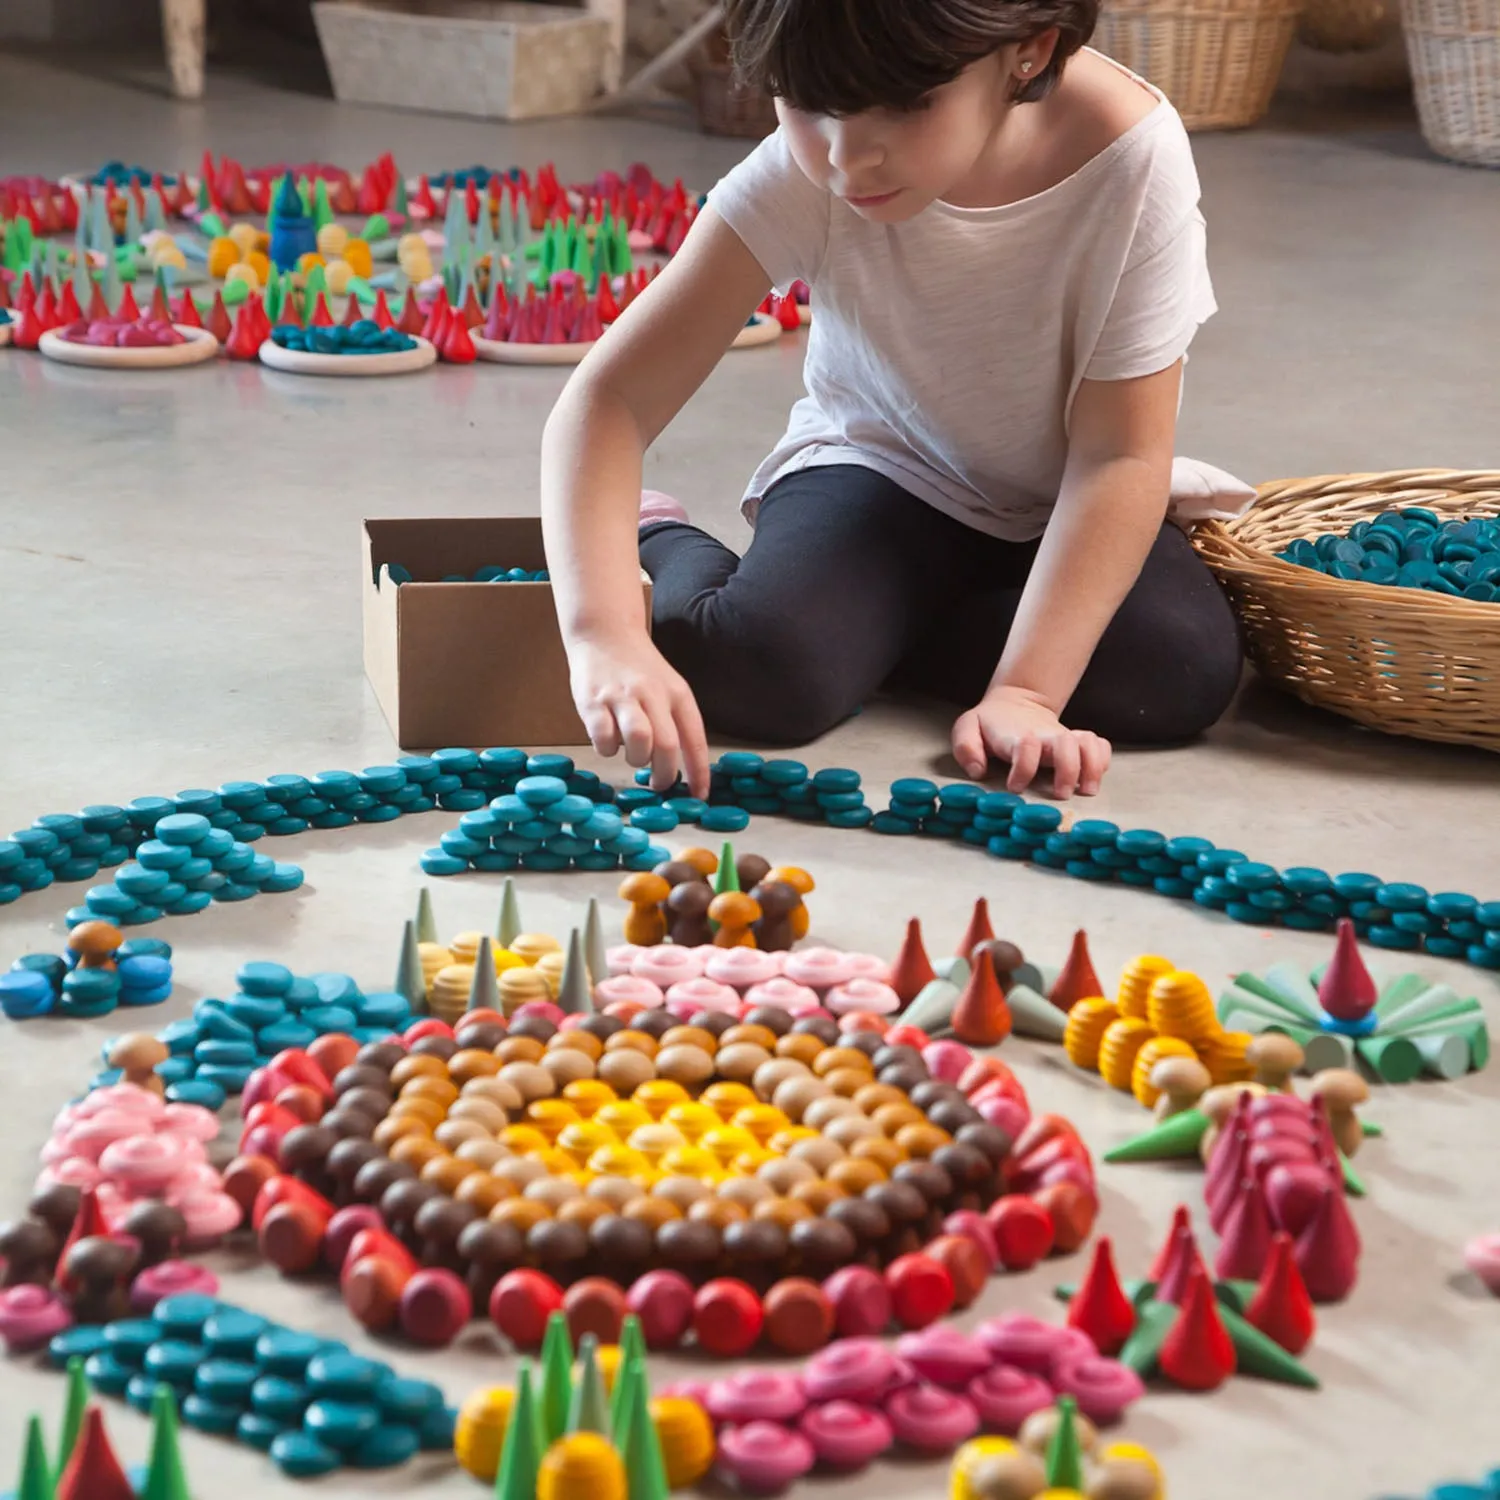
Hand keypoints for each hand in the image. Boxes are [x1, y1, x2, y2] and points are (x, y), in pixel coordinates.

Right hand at [569, 634, 710, 797]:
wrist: (605, 633)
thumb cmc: (639, 670)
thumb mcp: (668, 689)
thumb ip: (675, 723)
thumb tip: (682, 767)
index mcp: (677, 694)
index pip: (695, 739)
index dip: (699, 772)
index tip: (699, 797)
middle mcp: (652, 694)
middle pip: (667, 745)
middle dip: (664, 774)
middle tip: (658, 783)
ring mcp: (622, 696)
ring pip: (639, 741)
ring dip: (636, 759)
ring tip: (632, 755)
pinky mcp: (593, 700)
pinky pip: (603, 738)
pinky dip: (607, 749)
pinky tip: (608, 741)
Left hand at [951, 685, 1111, 798]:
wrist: (1015, 702)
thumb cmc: (990, 723)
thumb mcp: (968, 728)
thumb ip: (966, 747)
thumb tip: (978, 771)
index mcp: (1018, 736)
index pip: (1025, 747)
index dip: (1023, 769)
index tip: (1014, 786)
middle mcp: (1046, 737)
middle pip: (1068, 745)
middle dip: (1068, 770)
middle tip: (1061, 794)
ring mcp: (1065, 738)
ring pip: (1089, 744)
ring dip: (1092, 767)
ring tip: (1086, 790)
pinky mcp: (1078, 742)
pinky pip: (1100, 747)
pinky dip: (1103, 761)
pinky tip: (1094, 776)